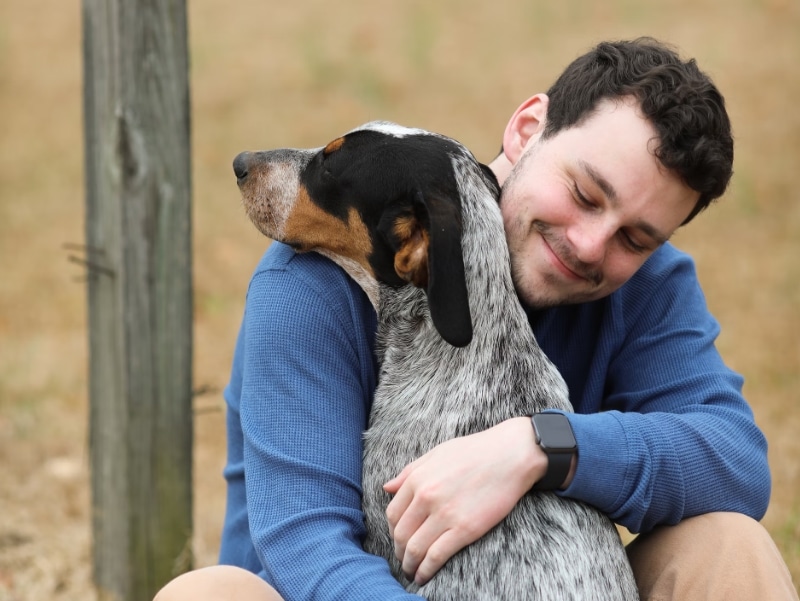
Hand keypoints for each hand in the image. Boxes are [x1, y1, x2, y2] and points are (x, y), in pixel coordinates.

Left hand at [383, 417, 546, 584]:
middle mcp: (426, 497)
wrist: (511, 454)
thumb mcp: (436, 454)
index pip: (393, 514)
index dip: (392, 531)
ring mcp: (445, 514)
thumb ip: (409, 471)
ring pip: (415, 548)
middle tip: (404, 559)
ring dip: (409, 564)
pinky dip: (426, 570)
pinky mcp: (465, 529)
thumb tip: (387, 487)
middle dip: (399, 551)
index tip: (399, 539)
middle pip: (401, 534)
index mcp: (417, 478)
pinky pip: (436, 556)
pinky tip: (424, 575)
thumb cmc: (475, 451)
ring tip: (412, 571)